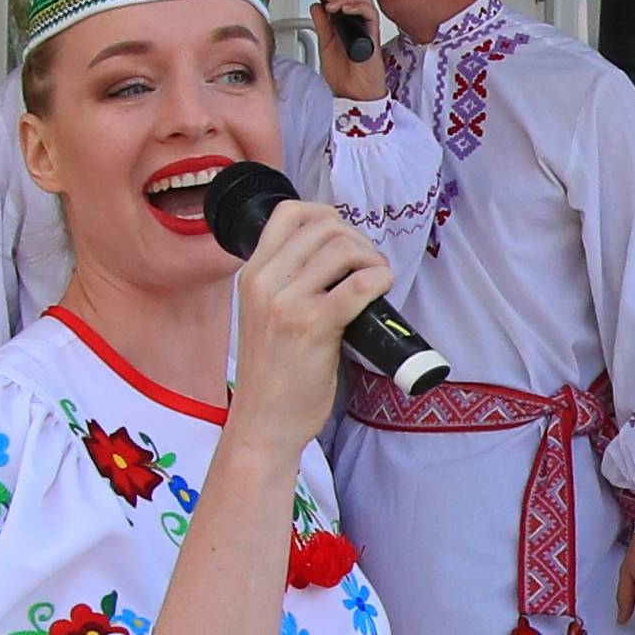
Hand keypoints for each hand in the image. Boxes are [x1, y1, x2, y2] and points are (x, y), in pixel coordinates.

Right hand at [222, 201, 390, 456]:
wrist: (264, 421)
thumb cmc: (274, 373)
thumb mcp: (265, 315)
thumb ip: (288, 283)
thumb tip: (336, 255)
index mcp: (252, 274)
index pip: (288, 212)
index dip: (327, 215)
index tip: (346, 238)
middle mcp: (265, 282)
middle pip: (324, 226)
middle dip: (358, 239)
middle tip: (369, 267)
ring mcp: (287, 302)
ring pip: (343, 249)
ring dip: (372, 259)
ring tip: (376, 281)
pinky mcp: (313, 326)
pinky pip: (358, 285)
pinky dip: (380, 279)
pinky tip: (382, 290)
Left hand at [313, 0, 390, 102]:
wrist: (352, 94)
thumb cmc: (344, 75)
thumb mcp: (325, 43)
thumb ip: (322, 24)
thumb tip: (316, 6)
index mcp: (350, 22)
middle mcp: (360, 22)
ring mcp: (367, 28)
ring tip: (333, 4)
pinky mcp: (372, 36)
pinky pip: (370, 14)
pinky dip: (357, 6)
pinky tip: (344, 10)